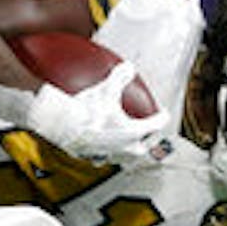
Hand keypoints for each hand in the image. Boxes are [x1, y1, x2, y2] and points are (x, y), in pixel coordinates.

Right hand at [27, 61, 168, 164]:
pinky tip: (102, 148)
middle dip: (149, 139)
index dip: (162, 116)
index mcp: (134, 131)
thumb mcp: (106, 90)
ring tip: (127, 143)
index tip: (162, 112)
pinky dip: (106, 153)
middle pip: (145, 146)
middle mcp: (125, 147)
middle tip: (148, 131)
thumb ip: (120, 77)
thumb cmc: (87, 112)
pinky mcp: (94, 158)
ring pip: (126, 156)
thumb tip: (129, 67)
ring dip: (129, 149)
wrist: (64, 129)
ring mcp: (110, 155)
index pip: (157, 124)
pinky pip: (105, 158)